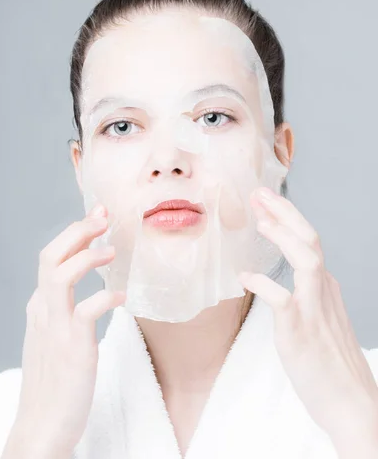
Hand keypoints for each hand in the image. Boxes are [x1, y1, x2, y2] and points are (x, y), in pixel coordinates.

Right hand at [5, 204, 125, 457]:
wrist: (42, 426)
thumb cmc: (56, 380)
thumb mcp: (55, 337)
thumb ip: (65, 311)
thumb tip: (91, 291)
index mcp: (40, 306)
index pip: (51, 257)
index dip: (74, 234)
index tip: (98, 217)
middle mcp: (43, 311)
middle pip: (50, 257)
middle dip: (77, 232)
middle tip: (103, 216)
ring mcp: (55, 328)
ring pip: (60, 276)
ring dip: (86, 257)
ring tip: (112, 251)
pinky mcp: (73, 347)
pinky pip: (87, 312)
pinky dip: (105, 298)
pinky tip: (123, 297)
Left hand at [239, 187, 377, 452]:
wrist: (351, 403)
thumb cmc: (330, 363)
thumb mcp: (322, 320)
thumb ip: (308, 297)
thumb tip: (285, 285)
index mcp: (324, 286)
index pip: (307, 241)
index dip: (286, 217)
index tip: (265, 202)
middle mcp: (322, 291)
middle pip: (308, 239)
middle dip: (284, 212)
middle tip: (259, 193)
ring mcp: (313, 309)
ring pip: (306, 259)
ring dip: (283, 236)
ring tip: (260, 221)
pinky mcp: (300, 331)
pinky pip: (282, 301)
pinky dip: (263, 285)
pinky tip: (244, 278)